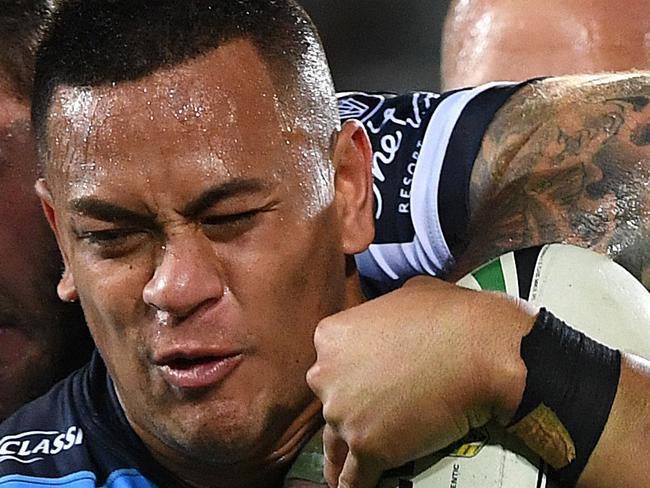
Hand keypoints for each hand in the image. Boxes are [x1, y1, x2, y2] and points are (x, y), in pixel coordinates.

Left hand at [306, 276, 535, 487]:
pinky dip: (353, 484)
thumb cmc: (451, 315)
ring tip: (346, 467)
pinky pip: (352, 478)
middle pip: (330, 400)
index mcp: (331, 337)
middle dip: (348, 409)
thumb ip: (386, 310)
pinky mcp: (369, 448)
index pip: (330, 364)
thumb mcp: (408, 293)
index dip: (347, 377)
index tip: (360, 386)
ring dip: (344, 454)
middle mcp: (326, 376)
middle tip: (370, 417)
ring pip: (336, 443)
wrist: (483, 349)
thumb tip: (397, 316)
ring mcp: (344, 414)